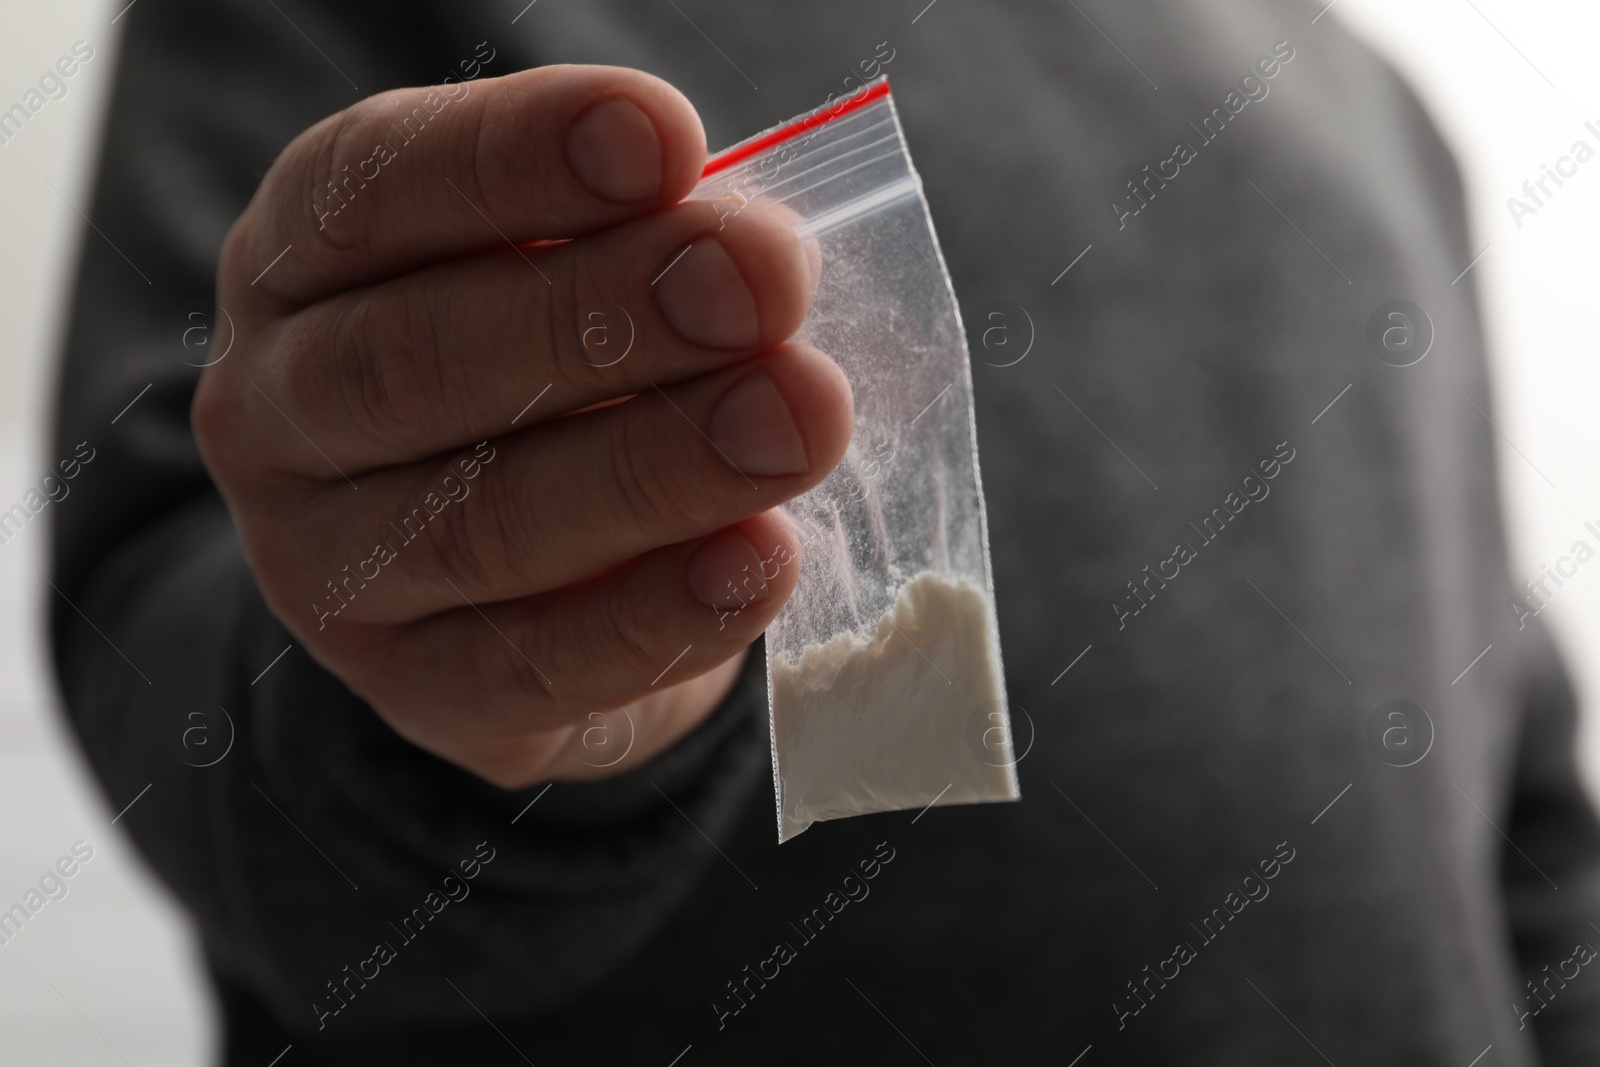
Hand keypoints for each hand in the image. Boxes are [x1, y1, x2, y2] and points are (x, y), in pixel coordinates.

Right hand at [193, 65, 852, 786]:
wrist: (525, 580)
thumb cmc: (557, 376)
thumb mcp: (572, 271)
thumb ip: (639, 243)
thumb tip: (756, 244)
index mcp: (301, 262)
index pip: (375, 190)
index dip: (518, 158)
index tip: (667, 137)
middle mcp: (277, 412)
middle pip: (414, 361)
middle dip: (601, 315)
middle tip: (761, 285)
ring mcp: (328, 567)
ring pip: (477, 523)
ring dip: (655, 469)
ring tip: (798, 421)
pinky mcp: (414, 692)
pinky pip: (532, 666)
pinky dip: (658, 616)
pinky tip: (761, 562)